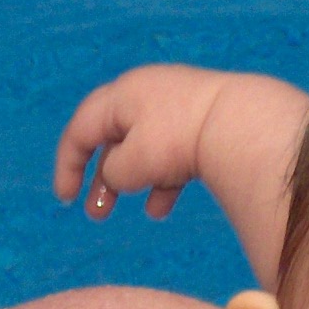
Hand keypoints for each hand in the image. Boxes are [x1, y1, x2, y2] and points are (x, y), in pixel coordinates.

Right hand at [55, 64, 232, 221]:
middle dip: (99, 178)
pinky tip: (159, 209)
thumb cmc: (179, 141)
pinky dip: (161, 181)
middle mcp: (146, 95)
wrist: (242, 125)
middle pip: (111, 138)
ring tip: (121, 211)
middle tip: (95, 213)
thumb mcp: (132, 163)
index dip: (68, 164)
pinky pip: (172, 154)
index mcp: (121, 95)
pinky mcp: (204, 124)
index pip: (81, 129)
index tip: (66, 199)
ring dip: (128, 182)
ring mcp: (178, 107)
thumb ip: (113, 172)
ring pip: (141, 149)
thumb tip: (118, 177)